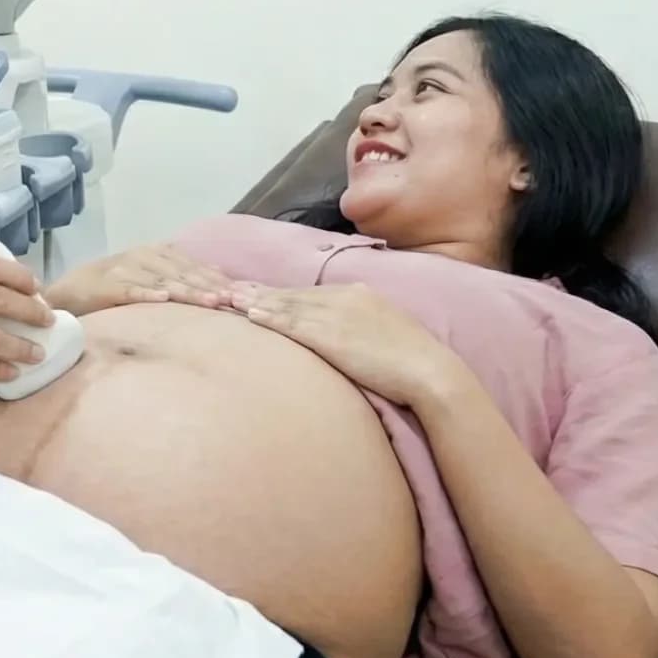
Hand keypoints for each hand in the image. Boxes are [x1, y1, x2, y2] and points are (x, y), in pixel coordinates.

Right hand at [46, 243, 233, 315]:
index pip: (191, 265)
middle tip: (231, 301)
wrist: (67, 293)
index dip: (215, 278)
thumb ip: (179, 276)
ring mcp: (123, 269)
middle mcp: (142, 257)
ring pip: (162, 280)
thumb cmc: (113, 289)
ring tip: (209, 302)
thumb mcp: (149, 278)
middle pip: (181, 272)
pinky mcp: (105, 285)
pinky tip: (162, 300)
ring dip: (187, 290)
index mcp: (155, 254)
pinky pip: (129, 290)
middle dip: (208, 286)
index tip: (239, 294)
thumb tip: (220, 277)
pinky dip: (146, 294)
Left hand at [233, 282, 466, 408]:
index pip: (312, 292)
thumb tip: (349, 336)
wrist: (429, 370)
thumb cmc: (413, 361)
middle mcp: (344, 298)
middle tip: (229, 287)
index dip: (283, 292)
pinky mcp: (330, 335)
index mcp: (359, 295)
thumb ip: (363, 327)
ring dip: (256, 301)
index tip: (259, 289)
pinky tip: (250, 316)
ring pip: (287, 305)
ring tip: (228, 298)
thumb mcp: (386, 332)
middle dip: (260, 291)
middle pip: (294, 293)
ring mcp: (336, 314)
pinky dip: (269, 317)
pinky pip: (292, 323)